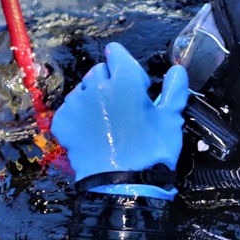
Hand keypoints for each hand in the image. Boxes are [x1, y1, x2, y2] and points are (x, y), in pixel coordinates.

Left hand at [51, 43, 188, 199]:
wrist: (124, 186)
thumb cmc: (153, 150)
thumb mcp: (171, 120)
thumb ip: (174, 91)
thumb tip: (177, 70)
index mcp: (125, 82)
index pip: (117, 53)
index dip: (125, 65)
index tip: (133, 82)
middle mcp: (97, 87)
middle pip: (99, 71)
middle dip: (110, 82)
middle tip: (122, 106)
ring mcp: (76, 104)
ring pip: (83, 90)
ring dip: (93, 99)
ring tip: (106, 121)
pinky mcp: (62, 122)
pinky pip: (70, 109)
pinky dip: (79, 117)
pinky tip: (92, 132)